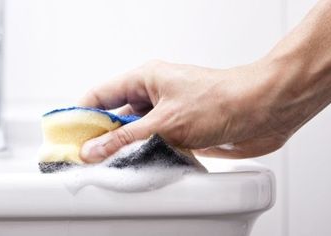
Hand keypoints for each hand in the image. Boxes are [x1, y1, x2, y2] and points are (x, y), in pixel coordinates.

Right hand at [78, 59, 295, 162]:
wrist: (265, 110)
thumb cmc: (222, 99)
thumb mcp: (164, 122)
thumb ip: (125, 139)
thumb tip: (94, 150)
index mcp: (144, 79)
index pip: (100, 95)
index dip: (80, 115)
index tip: (66, 136)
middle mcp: (153, 95)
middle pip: (113, 117)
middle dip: (98, 137)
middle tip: (84, 158)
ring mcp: (167, 114)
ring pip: (133, 134)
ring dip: (122, 149)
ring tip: (108, 165)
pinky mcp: (181, 132)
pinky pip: (152, 145)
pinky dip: (143, 156)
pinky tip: (137, 167)